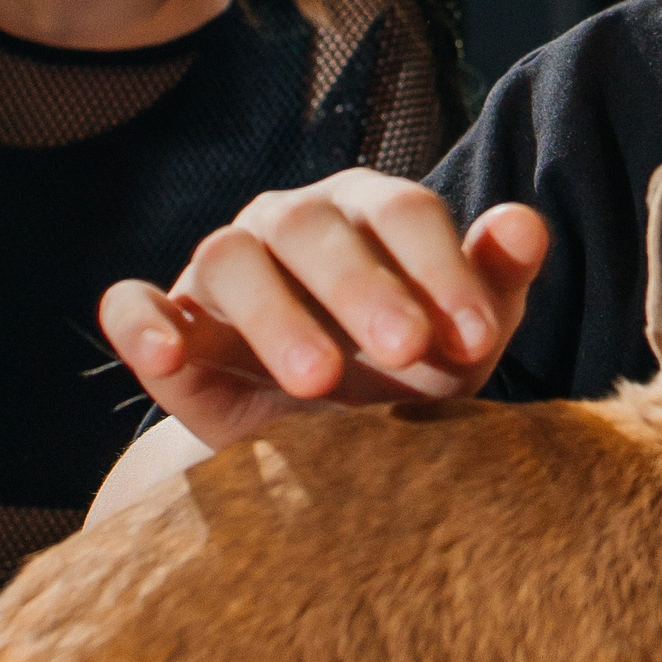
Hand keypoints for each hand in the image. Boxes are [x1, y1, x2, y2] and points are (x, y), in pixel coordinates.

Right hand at [99, 170, 548, 455]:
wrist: (328, 450)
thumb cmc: (408, 374)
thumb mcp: (462, 339)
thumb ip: (495, 282)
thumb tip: (527, 224)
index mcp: (368, 211)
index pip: (402, 211)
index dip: (440, 268)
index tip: (476, 337)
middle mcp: (288, 224)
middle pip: (312, 227)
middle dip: (362, 287)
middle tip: (407, 350)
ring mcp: (222, 269)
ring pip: (228, 260)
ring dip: (273, 315)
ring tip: (317, 381)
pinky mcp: (167, 324)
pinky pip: (134, 306)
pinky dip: (141, 323)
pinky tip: (165, 355)